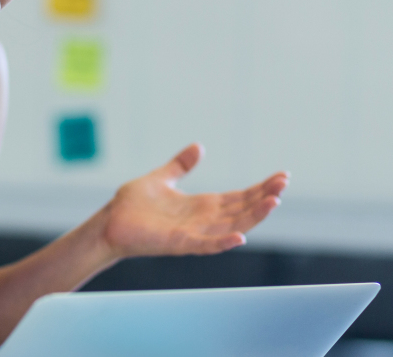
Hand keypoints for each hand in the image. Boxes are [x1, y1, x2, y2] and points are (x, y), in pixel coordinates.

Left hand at [97, 143, 287, 258]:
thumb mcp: (161, 178)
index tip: (281, 177)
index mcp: (201, 205)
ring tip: (273, 202)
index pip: (238, 197)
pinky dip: (222, 242)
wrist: (108, 223)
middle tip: (284, 184)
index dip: (259, 188)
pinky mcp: (178, 243)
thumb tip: (198, 147)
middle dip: (263, 198)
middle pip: (241, 210)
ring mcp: (193, 233)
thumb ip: (180, 165)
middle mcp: (202, 220)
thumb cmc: (132, 206)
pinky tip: (240, 237)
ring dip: (252, 218)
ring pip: (231, 227)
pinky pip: (205, 245)